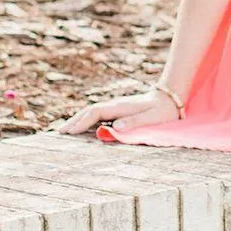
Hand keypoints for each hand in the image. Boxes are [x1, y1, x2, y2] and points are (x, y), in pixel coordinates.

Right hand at [59, 89, 174, 135]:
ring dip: (78, 120)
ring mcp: (116, 107)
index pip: (95, 112)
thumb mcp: (152, 118)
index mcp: (121, 107)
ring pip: (92, 112)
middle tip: (59, 133)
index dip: (82, 122)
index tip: (70, 132)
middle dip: (74, 121)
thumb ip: (134, 122)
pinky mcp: (119, 111)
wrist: (171, 97)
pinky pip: (99, 116)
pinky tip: (82, 128)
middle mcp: (116, 105)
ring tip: (65, 131)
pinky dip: (87, 121)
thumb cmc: (163, 111)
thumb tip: (114, 126)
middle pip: (89, 111)